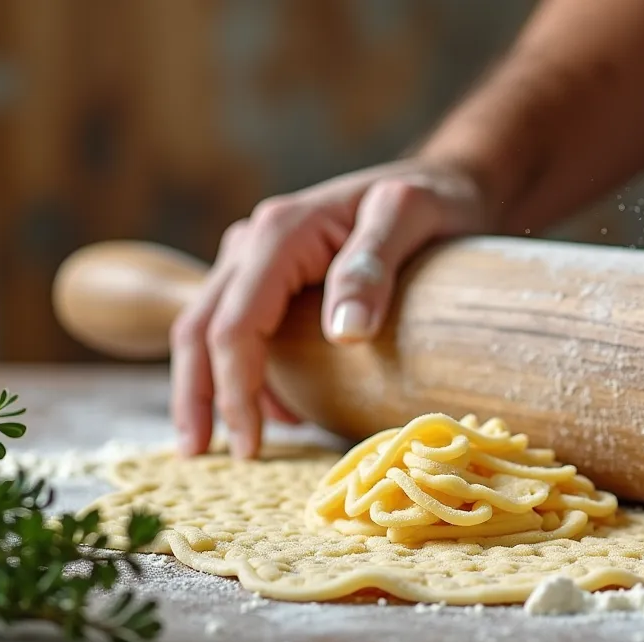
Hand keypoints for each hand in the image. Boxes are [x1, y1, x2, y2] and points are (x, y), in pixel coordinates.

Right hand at [169, 160, 486, 458]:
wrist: (446, 181)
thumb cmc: (434, 200)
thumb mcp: (412, 218)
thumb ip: (375, 266)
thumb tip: (344, 334)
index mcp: (282, 232)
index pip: (234, 325)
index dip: (234, 389)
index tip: (251, 447)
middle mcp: (255, 240)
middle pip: (200, 328)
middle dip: (197, 397)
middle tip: (202, 458)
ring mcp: (257, 255)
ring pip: (206, 326)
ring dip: (206, 386)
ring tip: (224, 445)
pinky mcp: (272, 273)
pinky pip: (237, 324)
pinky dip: (239, 369)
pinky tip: (271, 411)